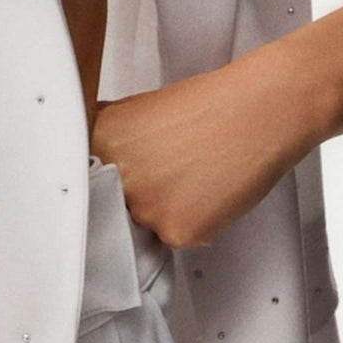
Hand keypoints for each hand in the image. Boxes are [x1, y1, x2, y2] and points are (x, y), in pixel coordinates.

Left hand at [89, 49, 327, 249]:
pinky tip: (211, 191)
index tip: (115, 181)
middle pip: (111, 206)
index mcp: (98, 139)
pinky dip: (194, 222)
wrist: (259, 110)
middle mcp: (114, 175)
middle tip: (170, 171)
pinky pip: (175, 237)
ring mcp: (144, 207)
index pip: (83, 179)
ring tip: (196, 173)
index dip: (102, 183)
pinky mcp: (177, 231)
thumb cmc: (208, 105)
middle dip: (134, 196)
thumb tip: (88, 165)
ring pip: (143, 224)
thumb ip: (110, 141)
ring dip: (165, 209)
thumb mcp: (138, 111)